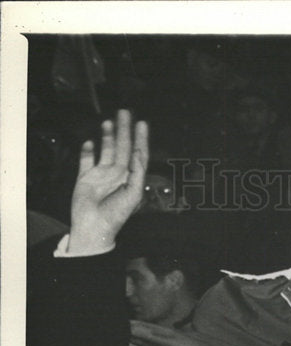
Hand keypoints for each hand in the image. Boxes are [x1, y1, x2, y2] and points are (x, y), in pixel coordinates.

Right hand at [68, 110, 148, 254]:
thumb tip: (137, 151)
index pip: (137, 155)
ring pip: (106, 150)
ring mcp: (101, 175)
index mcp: (130, 178)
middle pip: (122, 147)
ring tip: (110, 121)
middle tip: (125, 112)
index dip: (140, 139)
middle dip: (124, 130)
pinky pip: (86, 160)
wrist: (94, 227)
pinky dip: (87, 151)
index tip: (142, 123)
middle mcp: (117, 175)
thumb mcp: (133, 194)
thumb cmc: (117, 214)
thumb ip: (137, 172)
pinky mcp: (85, 178)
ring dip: (108, 136)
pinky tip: (89, 142)